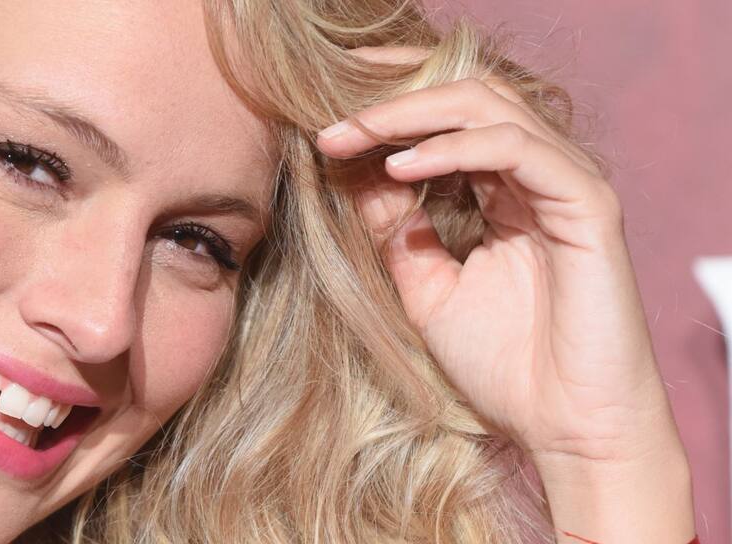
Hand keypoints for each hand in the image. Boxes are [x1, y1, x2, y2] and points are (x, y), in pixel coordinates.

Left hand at [316, 50, 693, 542]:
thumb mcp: (427, 289)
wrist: (565, 429)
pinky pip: (518, 150)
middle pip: (468, 99)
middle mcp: (541, 178)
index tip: (325, 137)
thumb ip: (398, 232)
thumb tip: (356, 179)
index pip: (449, 124)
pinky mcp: (588, 206)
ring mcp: (568, 186)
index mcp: (507, 192)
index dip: (387, 121)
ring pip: (492, 109)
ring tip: (357, 136)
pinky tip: (403, 167)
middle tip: (334, 128)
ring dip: (415, 117)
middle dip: (394, 107)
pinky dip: (456, 149)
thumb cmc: (506, 366)